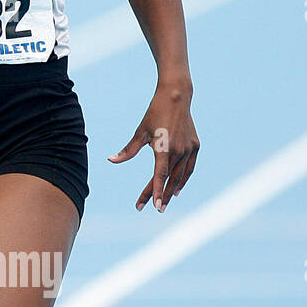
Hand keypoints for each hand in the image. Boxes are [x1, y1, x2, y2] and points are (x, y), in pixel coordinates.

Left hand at [108, 89, 199, 211]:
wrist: (176, 97)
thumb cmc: (154, 114)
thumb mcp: (140, 132)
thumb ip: (128, 150)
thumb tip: (111, 160)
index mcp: (164, 149)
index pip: (159, 176)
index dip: (156, 192)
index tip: (154, 206)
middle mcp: (179, 151)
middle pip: (170, 179)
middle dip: (162, 195)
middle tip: (155, 209)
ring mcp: (189, 149)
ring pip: (181, 176)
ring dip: (173, 189)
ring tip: (165, 201)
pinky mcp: (195, 146)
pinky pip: (189, 167)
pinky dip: (184, 178)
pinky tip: (178, 187)